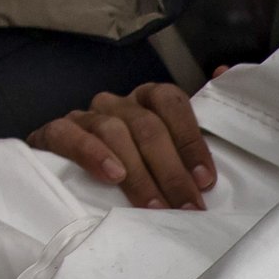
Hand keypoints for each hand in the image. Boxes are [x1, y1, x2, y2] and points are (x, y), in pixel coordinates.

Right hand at [29, 82, 216, 208]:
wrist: (66, 176)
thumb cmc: (131, 166)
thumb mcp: (167, 153)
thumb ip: (193, 129)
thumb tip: (223, 70)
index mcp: (147, 101)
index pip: (171, 103)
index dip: (190, 140)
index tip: (204, 180)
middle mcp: (118, 104)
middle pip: (147, 126)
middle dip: (171, 171)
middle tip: (185, 207)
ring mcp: (86, 117)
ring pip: (114, 132)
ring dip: (138, 174)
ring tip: (153, 206)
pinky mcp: (54, 133)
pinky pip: (69, 136)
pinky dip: (92, 154)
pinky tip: (111, 175)